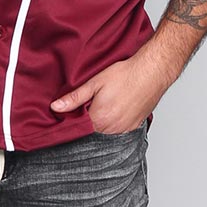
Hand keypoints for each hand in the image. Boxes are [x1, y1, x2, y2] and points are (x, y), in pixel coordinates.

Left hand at [50, 51, 171, 134]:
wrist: (151, 73)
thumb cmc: (125, 75)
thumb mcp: (95, 82)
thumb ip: (74, 98)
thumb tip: (56, 107)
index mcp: (98, 119)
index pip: (78, 130)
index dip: (72, 122)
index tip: (71, 114)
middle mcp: (111, 129)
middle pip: (91, 133)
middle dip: (86, 123)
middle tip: (87, 107)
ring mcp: (124, 130)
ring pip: (104, 134)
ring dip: (100, 125)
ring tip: (101, 108)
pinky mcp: (133, 128)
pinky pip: (118, 133)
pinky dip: (113, 125)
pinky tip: (113, 111)